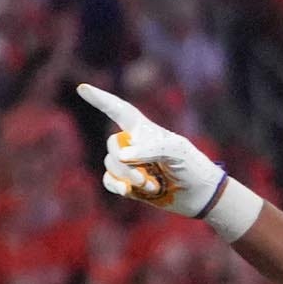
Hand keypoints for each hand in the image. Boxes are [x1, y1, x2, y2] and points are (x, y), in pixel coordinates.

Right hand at [76, 84, 262, 241]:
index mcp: (144, 130)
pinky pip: (109, 181)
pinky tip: (127, 192)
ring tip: (152, 187)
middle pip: (112, 144)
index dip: (100, 99)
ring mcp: (130, 164)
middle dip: (124, 163)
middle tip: (145, 178)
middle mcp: (134, 144)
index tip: (82, 88)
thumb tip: (122, 157)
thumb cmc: (192, 166)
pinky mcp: (129, 183)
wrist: (200, 195)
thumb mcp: (176, 151)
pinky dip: (116, 185)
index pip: (119, 110)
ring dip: (128, 178)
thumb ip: (149, 149)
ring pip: (110, 164)